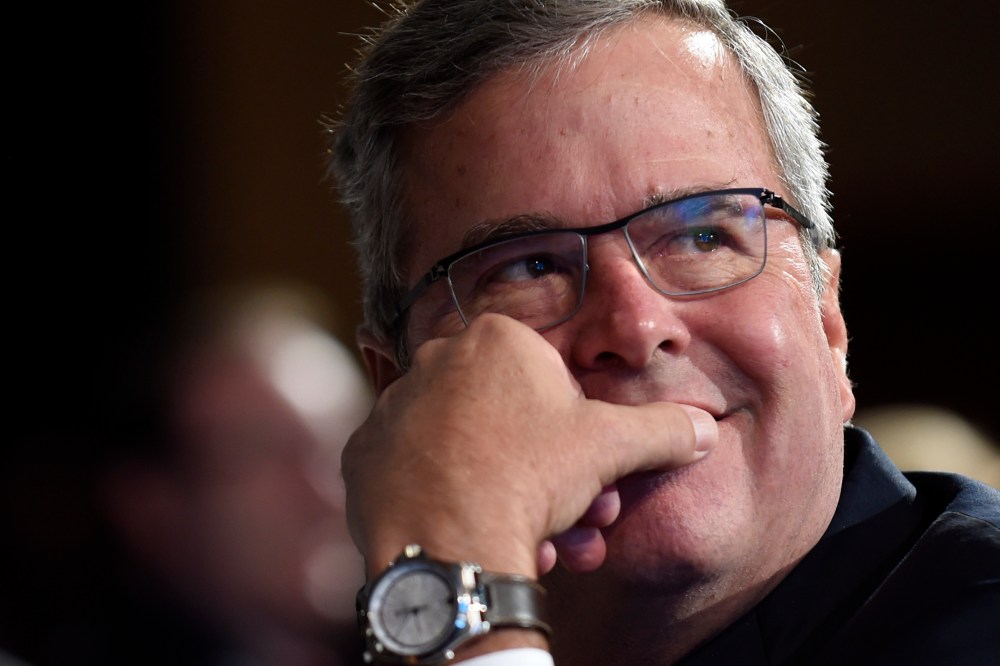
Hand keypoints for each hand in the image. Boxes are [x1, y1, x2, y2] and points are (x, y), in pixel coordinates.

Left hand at [342, 314, 715, 578]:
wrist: (448, 542)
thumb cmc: (527, 478)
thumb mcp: (611, 447)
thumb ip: (661, 429)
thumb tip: (703, 428)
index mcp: (494, 338)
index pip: (551, 379)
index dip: (576, 429)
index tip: (584, 468)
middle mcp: (434, 359)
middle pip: (509, 419)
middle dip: (549, 472)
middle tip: (572, 513)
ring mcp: (392, 405)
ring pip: (466, 448)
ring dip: (505, 491)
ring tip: (533, 537)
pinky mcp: (363, 452)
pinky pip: (419, 470)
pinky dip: (448, 496)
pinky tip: (475, 527)